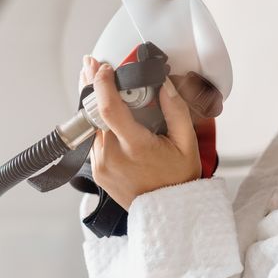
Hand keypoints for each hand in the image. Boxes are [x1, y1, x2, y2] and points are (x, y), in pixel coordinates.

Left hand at [79, 55, 201, 209]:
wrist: (169, 214)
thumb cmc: (179, 180)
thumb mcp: (188, 144)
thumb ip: (176, 111)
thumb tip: (164, 84)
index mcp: (135, 147)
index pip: (109, 109)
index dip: (102, 84)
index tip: (104, 67)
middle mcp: (112, 156)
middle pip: (94, 113)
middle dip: (92, 85)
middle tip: (90, 63)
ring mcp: (102, 165)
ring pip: (92, 125)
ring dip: (94, 103)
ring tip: (97, 82)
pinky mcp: (97, 171)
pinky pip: (94, 139)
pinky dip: (98, 123)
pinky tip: (103, 111)